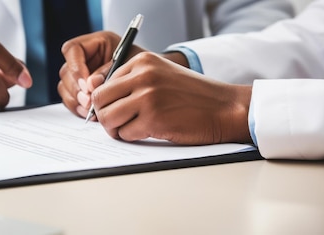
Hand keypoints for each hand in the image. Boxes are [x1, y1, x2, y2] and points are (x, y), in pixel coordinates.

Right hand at [58, 31, 145, 117]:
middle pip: (66, 72)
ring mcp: (80, 76)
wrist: (151, 82)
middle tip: (90, 102)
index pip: (72, 49)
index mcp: (95, 43)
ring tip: (91, 110)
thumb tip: (90, 84)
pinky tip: (90, 114)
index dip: (75, 67)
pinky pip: (70, 100)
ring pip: (65, 88)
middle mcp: (84, 58)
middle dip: (76, 89)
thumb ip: (108, 72)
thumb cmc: (142, 69)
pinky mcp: (81, 92)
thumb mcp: (129, 65)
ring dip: (76, 101)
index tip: (86, 84)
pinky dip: (78, 109)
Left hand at [91, 52, 252, 144]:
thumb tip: (100, 99)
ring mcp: (148, 97)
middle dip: (104, 115)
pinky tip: (147, 132)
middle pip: (99, 99)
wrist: (224, 107)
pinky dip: (132, 137)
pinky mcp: (153, 119)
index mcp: (142, 61)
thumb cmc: (193, 95)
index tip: (116, 109)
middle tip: (117, 124)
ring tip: (130, 129)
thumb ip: (133, 81)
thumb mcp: (161, 75)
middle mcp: (143, 75)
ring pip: (107, 118)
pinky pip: (125, 134)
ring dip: (115, 129)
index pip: (103, 82)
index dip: (106, 101)